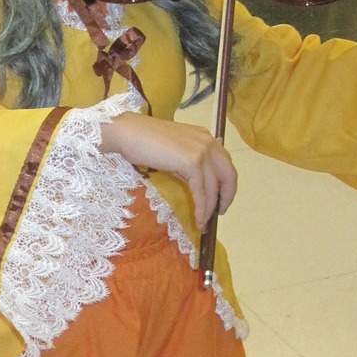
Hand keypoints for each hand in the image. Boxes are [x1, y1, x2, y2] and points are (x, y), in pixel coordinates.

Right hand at [101, 113, 238, 230]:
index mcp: (205, 137)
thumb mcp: (174, 149)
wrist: (128, 132)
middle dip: (227, 197)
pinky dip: (201, 207)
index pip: (225, 163)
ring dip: (210, 208)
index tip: (221, 199)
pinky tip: (198, 220)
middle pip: (229, 175)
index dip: (226, 184)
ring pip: (213, 187)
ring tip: (203, 223)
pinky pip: (200, 191)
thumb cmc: (143, 140)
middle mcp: (208, 142)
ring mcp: (201, 151)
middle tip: (219, 213)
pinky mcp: (191, 162)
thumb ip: (187, 160)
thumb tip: (195, 182)